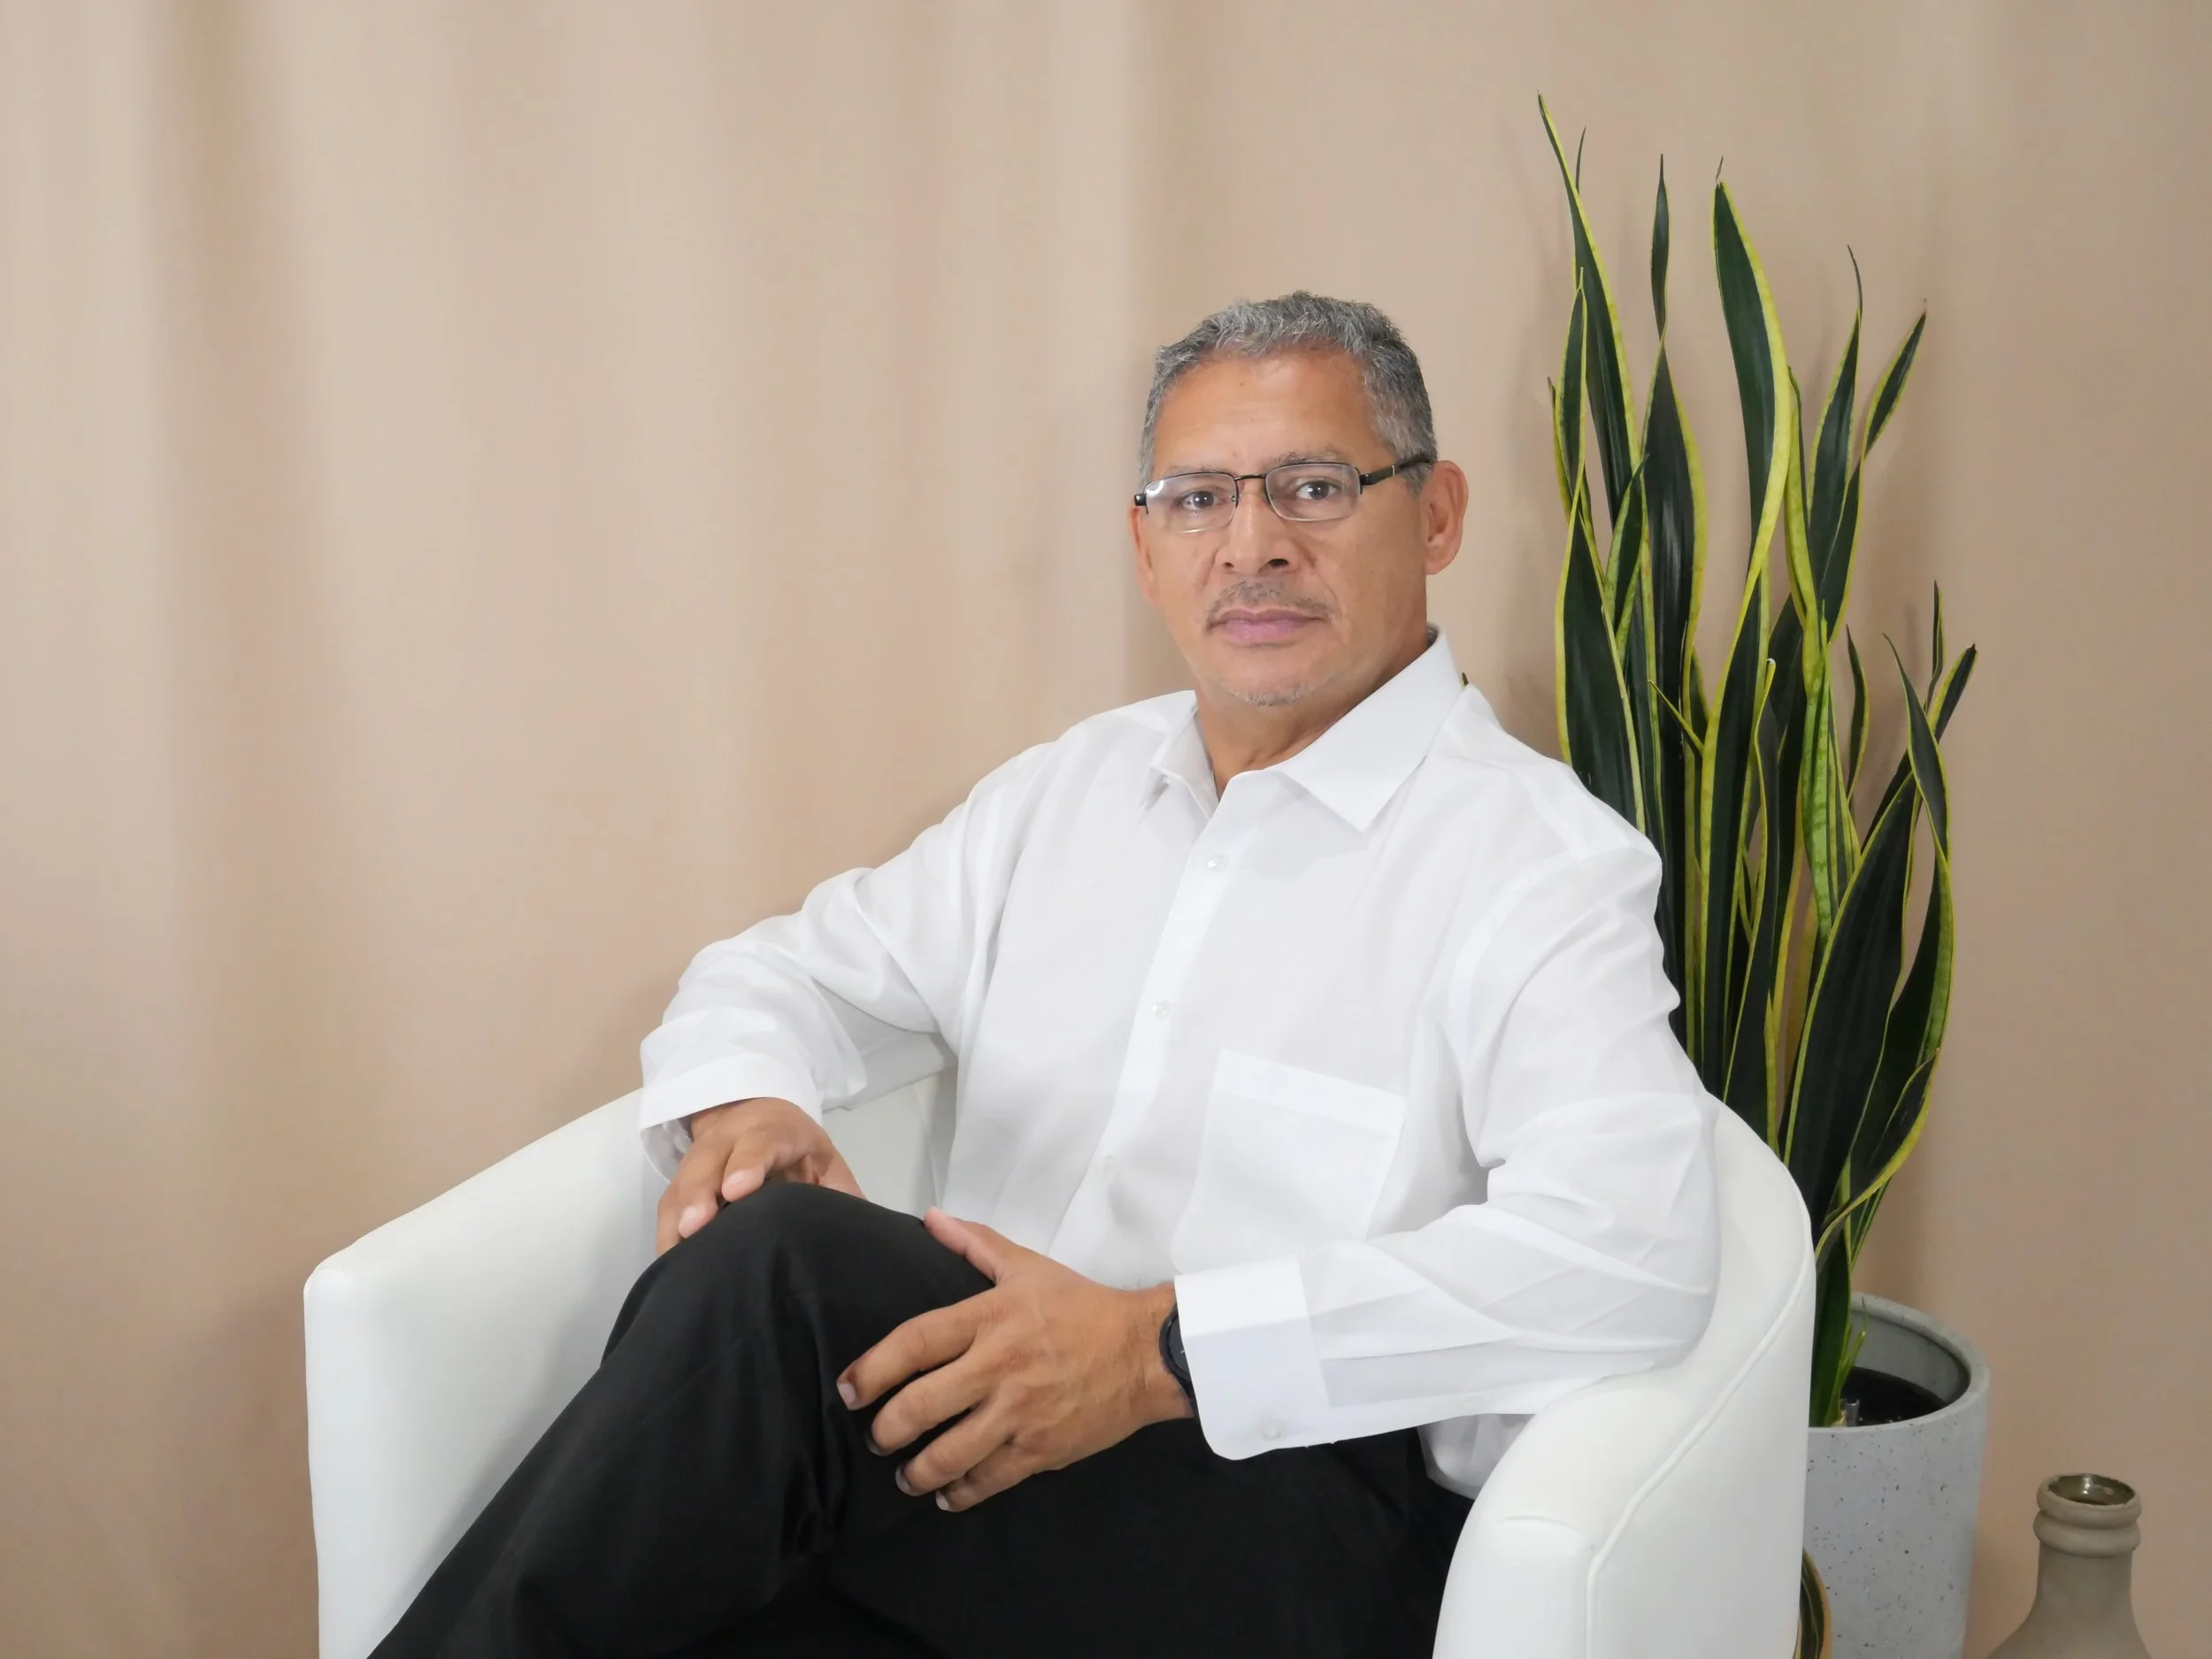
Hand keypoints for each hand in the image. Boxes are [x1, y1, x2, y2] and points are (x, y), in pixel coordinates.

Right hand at [654, 1096, 862, 1252]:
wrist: (756, 1115)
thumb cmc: (798, 1151)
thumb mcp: (825, 1162)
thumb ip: (840, 1194)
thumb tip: (863, 1236)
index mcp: (775, 1130)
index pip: (761, 1142)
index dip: (748, 1164)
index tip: (737, 1191)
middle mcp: (730, 1138)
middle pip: (711, 1161)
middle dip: (701, 1192)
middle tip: (695, 1226)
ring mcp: (701, 1157)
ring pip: (684, 1181)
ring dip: (678, 1214)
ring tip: (677, 1247)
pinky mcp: (682, 1181)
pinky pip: (669, 1203)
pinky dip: (666, 1230)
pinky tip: (670, 1259)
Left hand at [838, 1209, 1190, 1510]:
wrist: (1147, 1351)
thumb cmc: (1083, 1307)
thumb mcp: (1029, 1266)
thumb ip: (975, 1244)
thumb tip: (931, 1219)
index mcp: (989, 1318)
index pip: (914, 1343)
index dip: (873, 1369)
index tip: (848, 1389)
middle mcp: (997, 1367)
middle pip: (921, 1406)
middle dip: (886, 1430)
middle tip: (874, 1438)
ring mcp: (1019, 1412)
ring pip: (949, 1453)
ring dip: (917, 1472)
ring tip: (905, 1477)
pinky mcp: (1041, 1449)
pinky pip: (989, 1478)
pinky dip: (962, 1493)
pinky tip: (948, 1497)